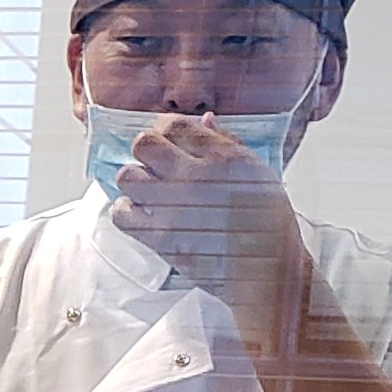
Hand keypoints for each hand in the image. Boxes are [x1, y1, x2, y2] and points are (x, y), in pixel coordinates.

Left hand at [109, 114, 304, 297]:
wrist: (267, 271)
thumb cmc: (268, 224)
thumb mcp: (260, 173)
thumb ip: (229, 144)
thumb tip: (204, 120)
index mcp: (224, 157)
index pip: (175, 125)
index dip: (166, 130)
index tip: (168, 141)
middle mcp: (196, 177)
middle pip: (144, 144)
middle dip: (145, 150)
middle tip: (154, 164)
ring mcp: (175, 208)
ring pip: (128, 177)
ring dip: (134, 181)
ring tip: (147, 191)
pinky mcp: (161, 238)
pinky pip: (122, 215)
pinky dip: (125, 212)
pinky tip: (139, 213)